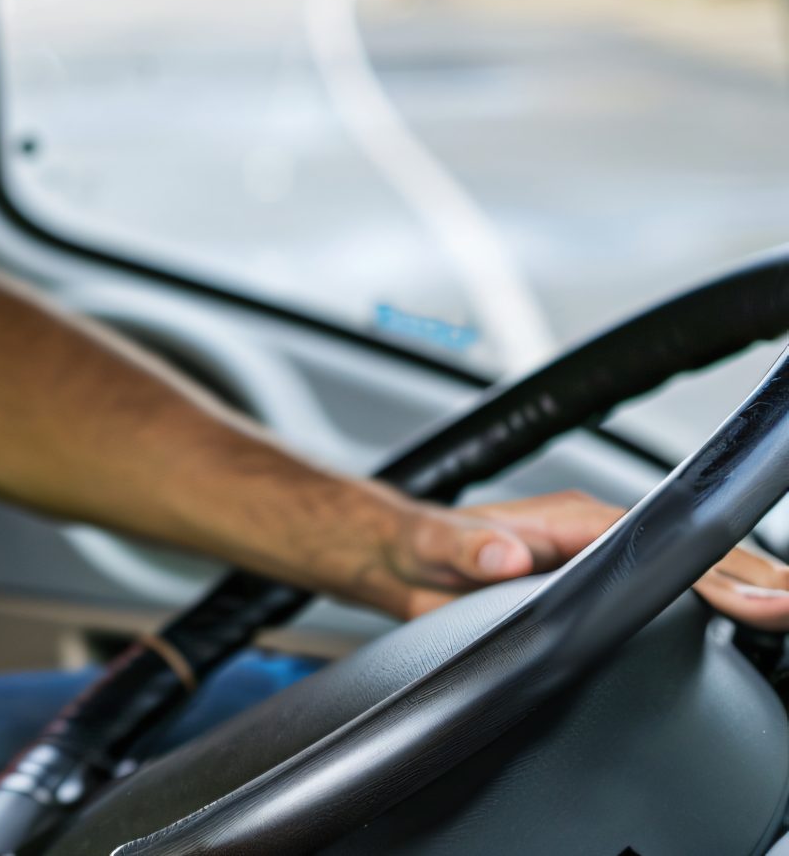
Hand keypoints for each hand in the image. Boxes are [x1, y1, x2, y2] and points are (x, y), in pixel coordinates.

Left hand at [375, 488, 788, 628]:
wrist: (395, 557)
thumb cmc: (415, 546)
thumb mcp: (431, 546)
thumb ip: (466, 546)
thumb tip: (505, 554)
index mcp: (568, 518)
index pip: (658, 537)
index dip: (708, 565)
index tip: (751, 592)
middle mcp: (592, 533)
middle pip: (689, 551)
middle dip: (750, 577)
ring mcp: (598, 561)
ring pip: (688, 570)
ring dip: (741, 589)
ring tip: (786, 615)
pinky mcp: (591, 589)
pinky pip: (666, 592)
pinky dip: (711, 605)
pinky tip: (743, 625)